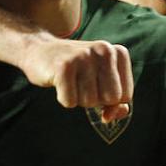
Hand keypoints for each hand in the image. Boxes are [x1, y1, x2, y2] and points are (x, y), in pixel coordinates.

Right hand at [19, 37, 133, 121]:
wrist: (39, 50)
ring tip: (70, 80)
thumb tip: (113, 115)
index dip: (110, 100)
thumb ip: (116, 102)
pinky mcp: (64, 66)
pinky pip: (70, 102)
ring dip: (78, 98)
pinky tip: (59, 82)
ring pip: (90, 102)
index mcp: (118, 53)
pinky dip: (63, 98)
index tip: (96, 85)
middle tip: (81, 82)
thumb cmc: (75, 70)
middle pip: (111, 99)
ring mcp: (84, 57)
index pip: (126, 96)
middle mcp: (105, 50)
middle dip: (95, 99)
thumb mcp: (101, 81)